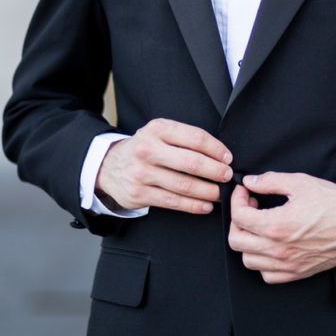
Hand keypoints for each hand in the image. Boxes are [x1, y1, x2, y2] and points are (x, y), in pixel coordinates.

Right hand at [95, 118, 232, 214]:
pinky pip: (173, 201)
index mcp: (157, 130)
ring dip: (208, 191)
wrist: (108, 166)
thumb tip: (219, 154)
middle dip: (215, 171)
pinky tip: (206, 205)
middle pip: (191, 163)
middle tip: (227, 176)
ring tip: (220, 193)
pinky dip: (193, 205)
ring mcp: (142, 173)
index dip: (216, 149)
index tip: (228, 158)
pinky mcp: (140, 193)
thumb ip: (184, 139)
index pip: (194, 138)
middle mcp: (148, 150)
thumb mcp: (159, 133)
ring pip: (184, 185)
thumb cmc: (144, 148)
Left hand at [228, 172, 335, 283]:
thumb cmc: (335, 204)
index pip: (239, 217)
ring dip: (247, 241)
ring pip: (248, 260)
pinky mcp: (297, 273)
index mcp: (277, 225)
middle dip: (237, 221)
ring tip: (259, 227)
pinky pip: (266, 274)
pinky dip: (262, 262)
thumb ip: (271, 181)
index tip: (245, 192)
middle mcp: (279, 249)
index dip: (237, 200)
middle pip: (236, 241)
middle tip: (249, 207)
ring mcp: (287, 264)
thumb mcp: (302, 183)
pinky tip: (269, 246)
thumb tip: (251, 182)